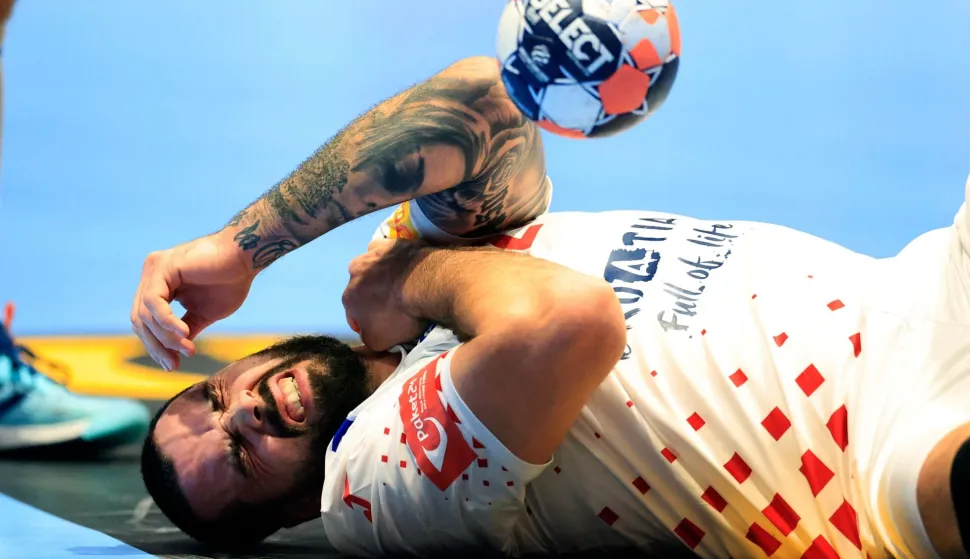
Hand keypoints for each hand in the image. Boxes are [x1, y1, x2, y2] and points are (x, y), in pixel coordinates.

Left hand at [131, 234, 255, 369]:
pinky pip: (154, 302)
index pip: (146, 322)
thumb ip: (185, 329)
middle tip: (173, 365)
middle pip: (140, 321)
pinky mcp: (161, 267)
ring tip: (187, 349)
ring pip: (145, 315)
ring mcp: (154, 270)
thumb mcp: (202, 314)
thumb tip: (175, 352)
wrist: (245, 258)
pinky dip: (166, 322)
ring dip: (165, 338)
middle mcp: (151, 276)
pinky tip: (184, 333)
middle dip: (156, 346)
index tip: (172, 365)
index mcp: (158, 286)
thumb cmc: (229, 281)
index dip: (156, 346)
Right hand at [342, 239, 427, 350]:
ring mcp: (373, 253)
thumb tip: (367, 332)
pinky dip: (394, 258)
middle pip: (362, 288)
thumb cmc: (400, 315)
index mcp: (348, 296)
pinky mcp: (393, 242)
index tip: (381, 326)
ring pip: (373, 267)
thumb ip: (367, 338)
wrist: (426, 283)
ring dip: (380, 275)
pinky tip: (406, 266)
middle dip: (372, 296)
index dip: (366, 323)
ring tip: (401, 284)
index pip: (353, 315)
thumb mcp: (379, 340)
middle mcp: (355, 271)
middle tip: (393, 304)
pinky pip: (389, 251)